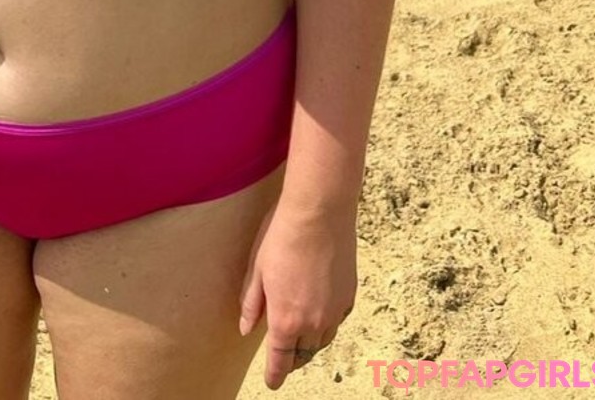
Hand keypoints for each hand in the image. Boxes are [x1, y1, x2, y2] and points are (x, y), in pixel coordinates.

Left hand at [238, 198, 356, 389]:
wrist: (319, 213)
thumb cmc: (281, 237)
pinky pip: (337, 321)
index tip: (272, 382)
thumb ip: (252, 304)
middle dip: (292, 359)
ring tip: (300, 336)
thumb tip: (246, 328)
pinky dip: (327, 323)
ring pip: (322, 341)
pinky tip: (319, 312)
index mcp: (286, 320)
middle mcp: (313, 323)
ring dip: (310, 343)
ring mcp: (335, 311)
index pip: (280, 361)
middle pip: (303, 354)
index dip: (275, 374)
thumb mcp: (257, 270)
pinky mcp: (349, 296)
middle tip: (284, 356)